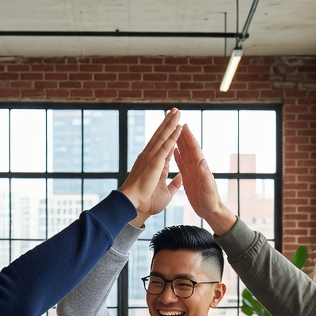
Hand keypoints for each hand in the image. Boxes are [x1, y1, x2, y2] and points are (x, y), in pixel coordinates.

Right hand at [119, 109, 183, 224]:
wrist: (135, 205)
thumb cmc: (147, 202)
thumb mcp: (166, 192)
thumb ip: (174, 184)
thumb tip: (181, 177)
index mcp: (154, 164)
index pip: (164, 146)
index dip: (169, 135)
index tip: (173, 125)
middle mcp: (151, 157)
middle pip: (162, 136)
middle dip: (168, 123)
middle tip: (174, 111)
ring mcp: (152, 158)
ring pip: (163, 136)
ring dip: (171, 123)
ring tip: (177, 111)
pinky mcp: (155, 161)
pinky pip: (166, 145)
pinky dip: (172, 135)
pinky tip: (178, 126)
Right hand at [173, 125, 237, 234]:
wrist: (210, 211)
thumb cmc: (211, 201)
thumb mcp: (207, 188)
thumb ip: (205, 174)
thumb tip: (201, 160)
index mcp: (201, 167)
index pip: (194, 149)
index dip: (189, 137)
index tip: (184, 125)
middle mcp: (197, 167)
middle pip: (188, 148)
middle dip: (183, 136)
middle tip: (176, 124)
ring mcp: (193, 172)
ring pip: (184, 154)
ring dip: (179, 143)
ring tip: (173, 133)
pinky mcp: (189, 179)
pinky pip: (182, 165)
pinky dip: (178, 157)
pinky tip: (174, 151)